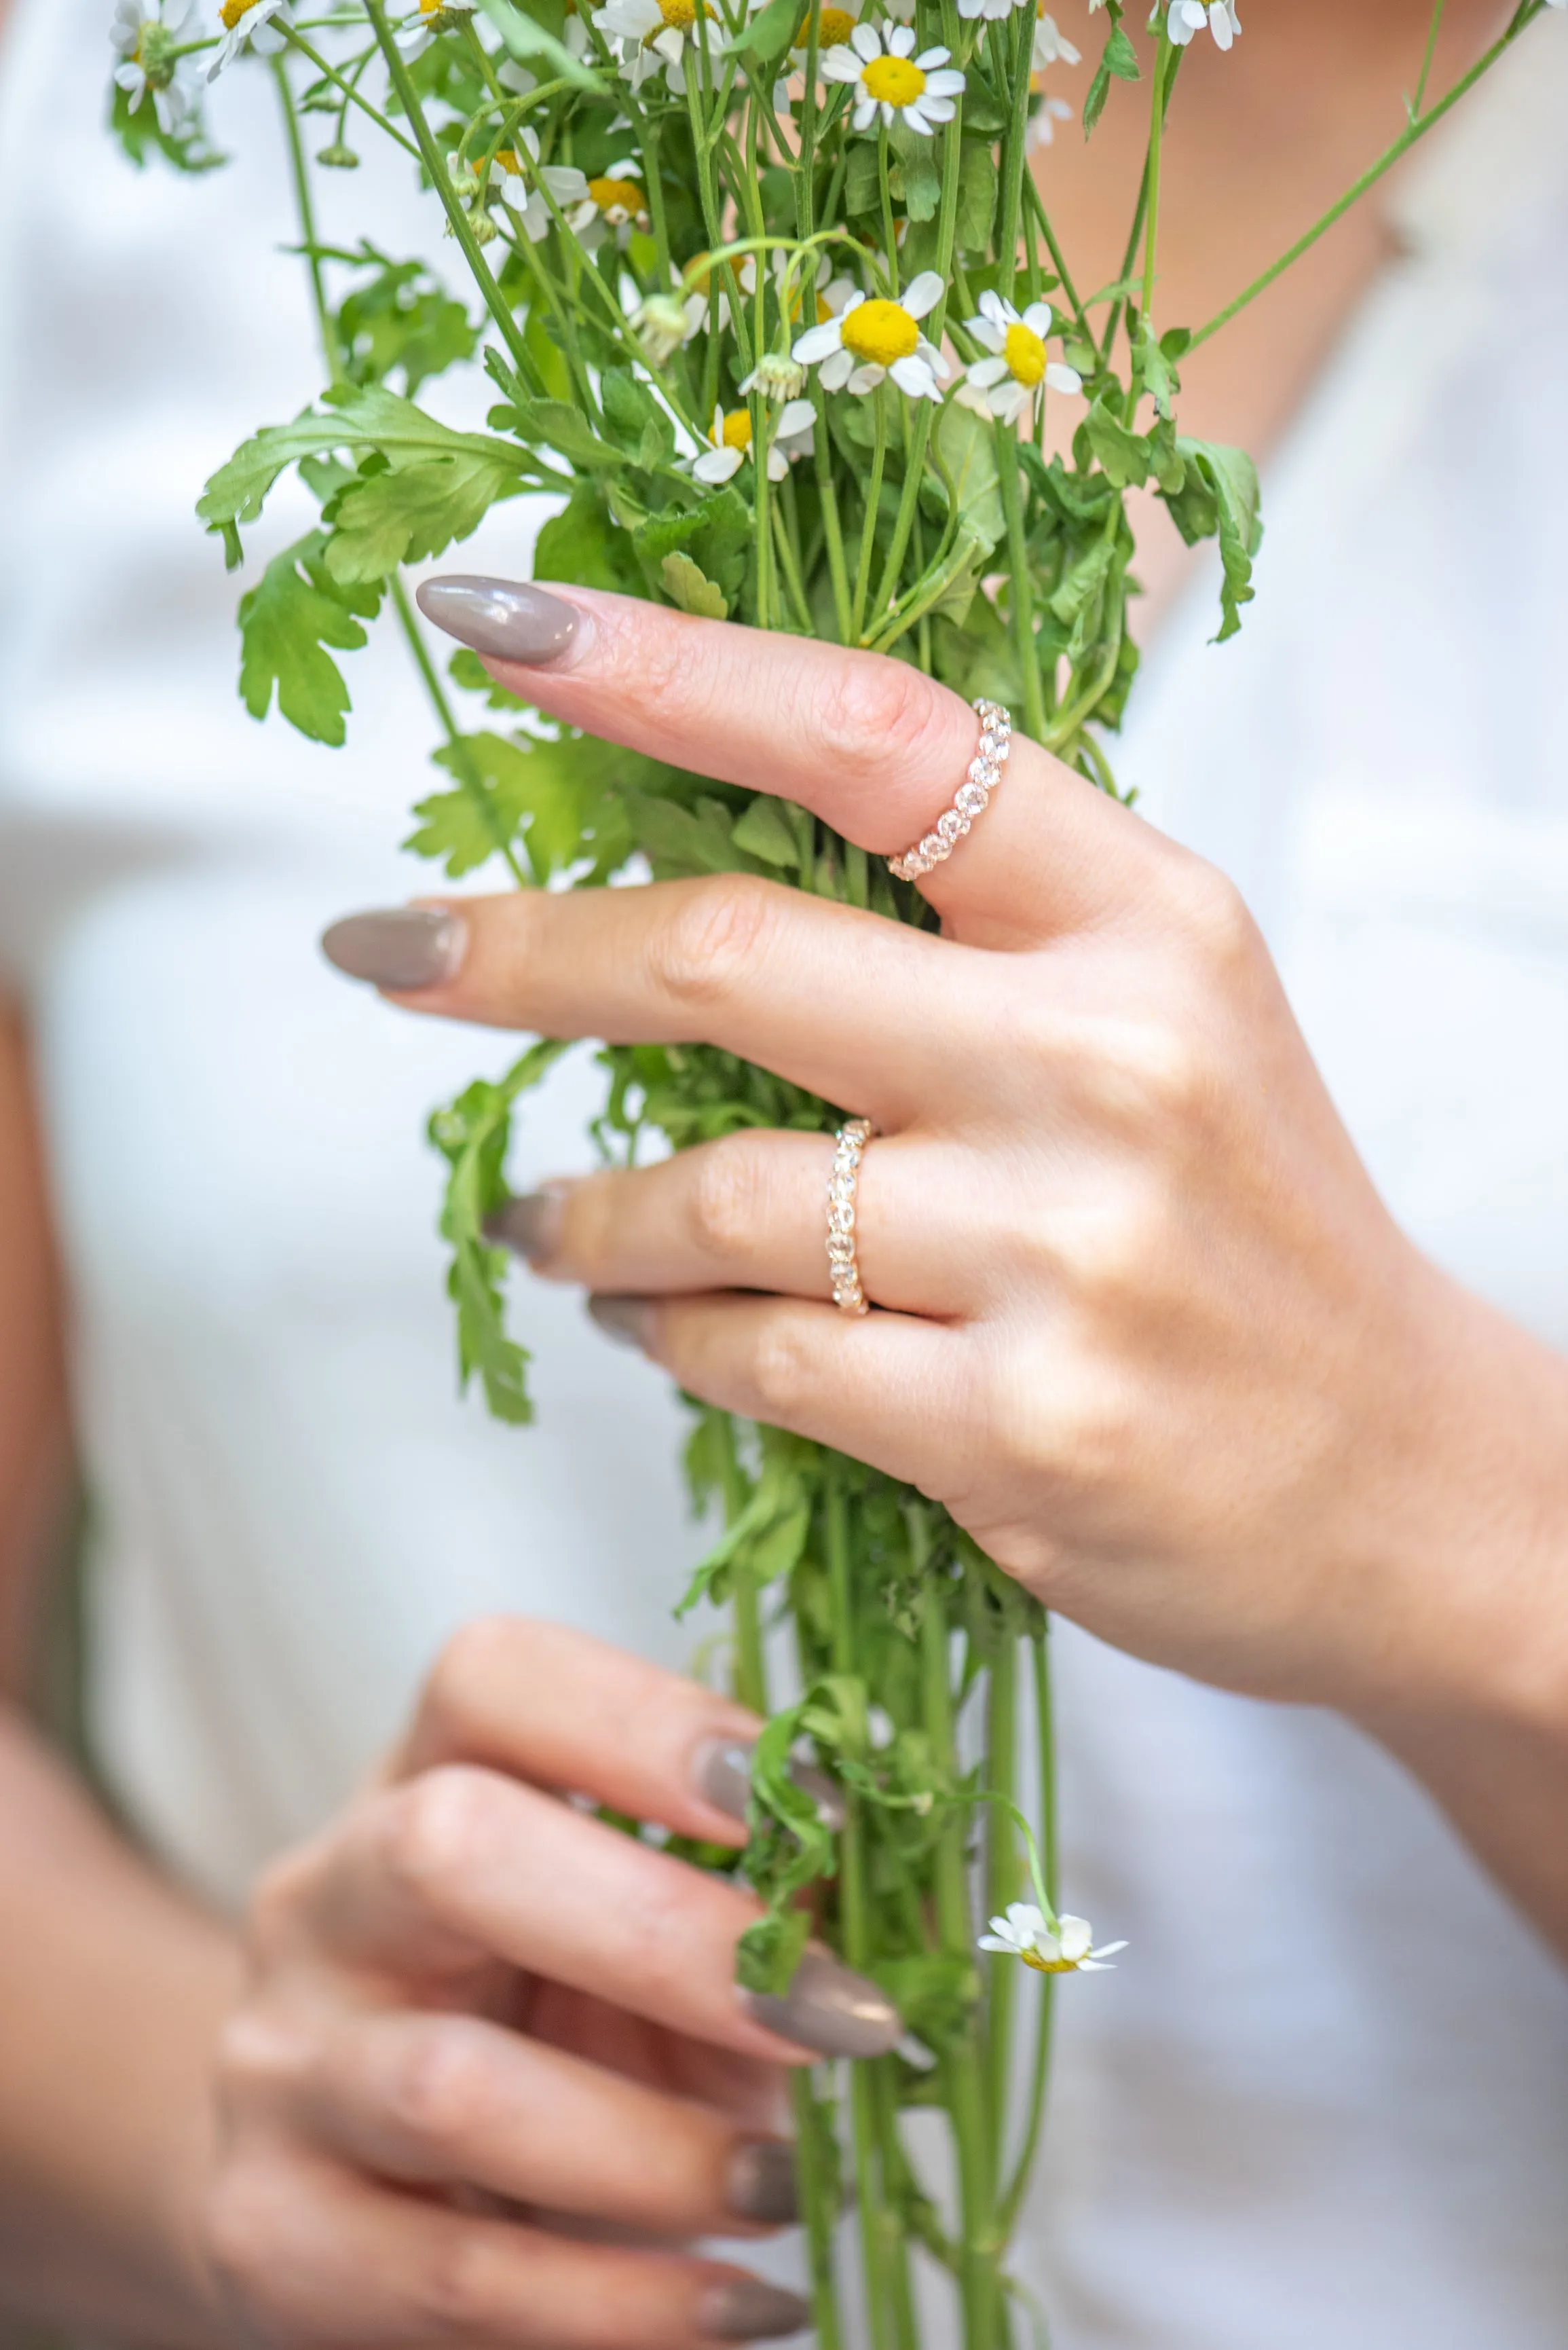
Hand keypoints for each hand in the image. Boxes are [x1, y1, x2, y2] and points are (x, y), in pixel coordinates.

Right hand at [200, 1616, 896, 2349]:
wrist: (351, 2187)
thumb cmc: (547, 2023)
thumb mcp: (641, 1938)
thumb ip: (760, 1903)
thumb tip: (927, 1908)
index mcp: (421, 1777)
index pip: (491, 1677)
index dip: (650, 1721)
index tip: (804, 1801)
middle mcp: (328, 1898)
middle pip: (450, 1846)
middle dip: (666, 1935)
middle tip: (835, 2017)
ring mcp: (282, 2064)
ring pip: (453, 2089)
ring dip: (661, 2154)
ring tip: (789, 2187)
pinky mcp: (272, 2231)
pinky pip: (456, 2276)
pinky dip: (627, 2305)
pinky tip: (741, 2304)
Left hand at [323, 581, 1567, 1738]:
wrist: (1405, 1481)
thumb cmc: (1253, 1233)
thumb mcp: (1168, 1015)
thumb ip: (974, 928)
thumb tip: (690, 847)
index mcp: (1148, 920)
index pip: (874, 738)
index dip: (662, 668)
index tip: (495, 625)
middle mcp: (1112, 1062)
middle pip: (734, 957)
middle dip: (519, 950)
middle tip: (390, 949)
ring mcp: (1068, 1252)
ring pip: (718, 1192)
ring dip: (586, 1203)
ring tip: (545, 1213)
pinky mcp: (1019, 1429)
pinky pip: (754, 1355)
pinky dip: (662, 1330)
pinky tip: (644, 1319)